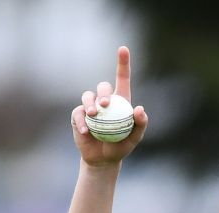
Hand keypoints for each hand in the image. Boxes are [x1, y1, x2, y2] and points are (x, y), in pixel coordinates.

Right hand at [70, 46, 147, 166]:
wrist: (103, 159)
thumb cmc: (121, 146)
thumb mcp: (134, 138)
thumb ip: (140, 125)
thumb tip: (140, 109)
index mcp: (120, 101)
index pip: (122, 78)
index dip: (122, 63)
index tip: (123, 49)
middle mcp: (105, 100)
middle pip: (103, 87)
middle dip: (103, 93)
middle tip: (105, 105)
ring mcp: (90, 107)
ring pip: (88, 96)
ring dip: (90, 104)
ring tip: (94, 115)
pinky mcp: (78, 115)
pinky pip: (78, 113)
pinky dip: (82, 122)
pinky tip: (86, 131)